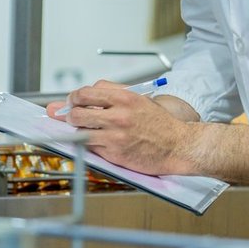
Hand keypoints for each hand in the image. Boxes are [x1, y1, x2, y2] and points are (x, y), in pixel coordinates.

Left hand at [50, 80, 197, 175]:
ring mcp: (116, 136)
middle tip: (74, 117)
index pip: (85, 93)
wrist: (178, 145)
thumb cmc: (157, 122)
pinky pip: (90, 147)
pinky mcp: (115, 154)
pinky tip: (99, 141)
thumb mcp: (137, 98)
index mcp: (124, 98)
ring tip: (88, 129)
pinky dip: (90, 144)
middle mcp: (119, 116)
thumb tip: (78, 96)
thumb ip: (108, 93)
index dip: (74, 98)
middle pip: (77, 113)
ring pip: (80, 132)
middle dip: (70, 115)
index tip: (73, 102)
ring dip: (79, 131)